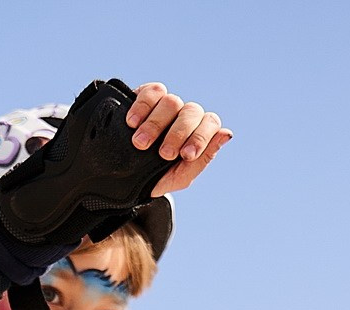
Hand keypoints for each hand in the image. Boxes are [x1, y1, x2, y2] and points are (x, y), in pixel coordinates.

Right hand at [125, 83, 230, 197]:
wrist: (123, 178)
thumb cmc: (157, 177)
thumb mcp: (180, 176)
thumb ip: (203, 159)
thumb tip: (226, 134)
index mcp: (198, 132)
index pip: (210, 123)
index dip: (200, 137)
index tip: (186, 155)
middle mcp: (184, 115)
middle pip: (191, 111)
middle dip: (178, 134)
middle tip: (163, 154)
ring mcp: (165, 105)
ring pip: (171, 101)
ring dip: (156, 124)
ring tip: (140, 144)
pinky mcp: (145, 97)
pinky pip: (151, 92)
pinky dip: (142, 106)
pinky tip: (132, 123)